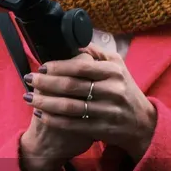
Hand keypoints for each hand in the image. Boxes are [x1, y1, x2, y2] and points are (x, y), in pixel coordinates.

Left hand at [26, 45, 157, 162]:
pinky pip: (72, 124)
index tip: (40, 67)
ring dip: (44, 102)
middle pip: (70, 86)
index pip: (79, 67)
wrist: (142, 122)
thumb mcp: (117, 66)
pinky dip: (53, 119)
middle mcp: (113, 91)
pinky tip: (39, 114)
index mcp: (113, 72)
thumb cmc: (123, 88)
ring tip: (28, 97)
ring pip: (69, 107)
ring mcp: (108, 111)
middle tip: (28, 79)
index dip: (57, 67)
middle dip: (44, 83)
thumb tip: (73, 41)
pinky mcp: (103, 129)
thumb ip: (96, 53)